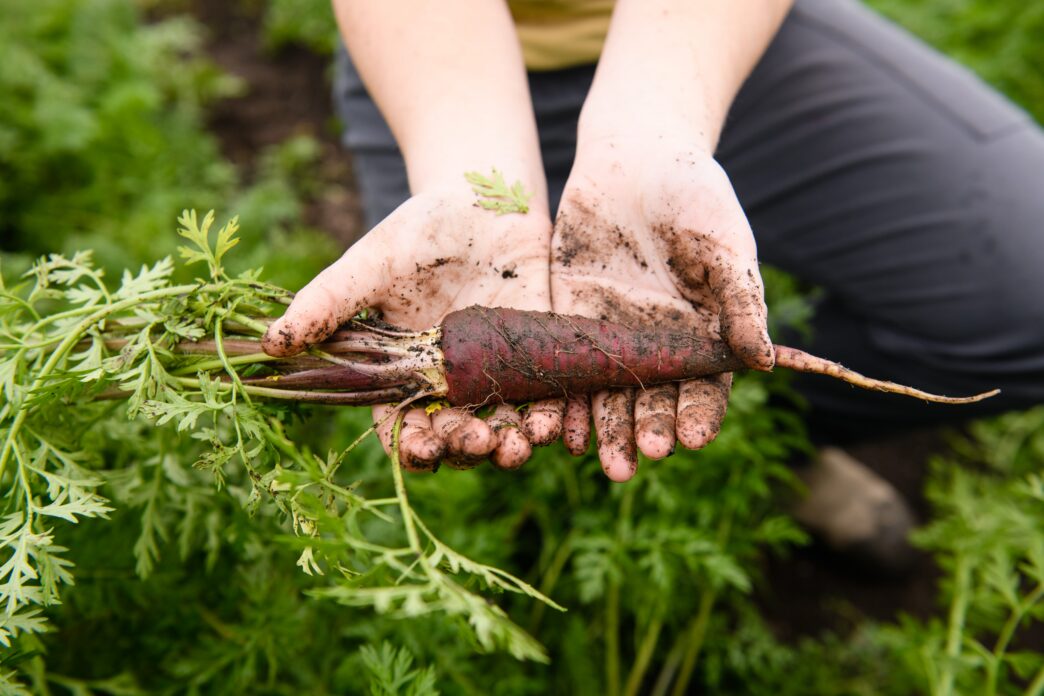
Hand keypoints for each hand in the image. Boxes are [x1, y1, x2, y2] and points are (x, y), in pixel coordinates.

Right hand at [262, 187, 563, 470]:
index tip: (421, 451)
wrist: (484, 197)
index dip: (411, 448)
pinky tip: (553, 421)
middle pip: (457, 437)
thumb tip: (270, 342)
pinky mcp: (537, 354)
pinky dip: (550, 416)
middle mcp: (450, 383)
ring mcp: (495, 372)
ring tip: (519, 443)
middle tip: (481, 443)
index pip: (403, 427)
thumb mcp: (371, 265)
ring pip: (503, 427)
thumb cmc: (419, 230)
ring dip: (512, 445)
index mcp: (404, 373)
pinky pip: (544, 397)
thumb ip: (328, 303)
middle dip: (467, 449)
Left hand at [551, 139, 772, 480]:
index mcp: (704, 333)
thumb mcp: (722, 241)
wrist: (634, 153)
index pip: (704, 388)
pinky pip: (567, 367)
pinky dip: (565, 399)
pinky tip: (558, 428)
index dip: (697, 415)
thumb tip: (765, 362)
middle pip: (652, 401)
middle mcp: (659, 344)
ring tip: (602, 461)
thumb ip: (740, 300)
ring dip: (605, 430)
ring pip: (608, 395)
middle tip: (636, 461)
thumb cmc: (693, 191)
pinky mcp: (570, 318)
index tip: (690, 439)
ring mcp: (613, 334)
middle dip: (645, 432)